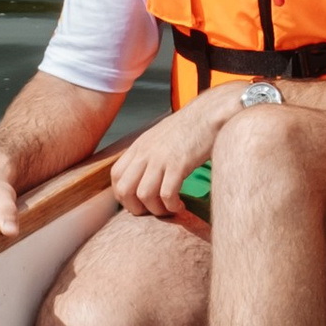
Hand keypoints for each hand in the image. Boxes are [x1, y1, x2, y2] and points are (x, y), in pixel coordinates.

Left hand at [107, 93, 237, 223]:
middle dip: (136, 208)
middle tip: (152, 211)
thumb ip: (148, 155)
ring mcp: (161, 158)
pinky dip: (172, 206)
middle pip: (124, 189)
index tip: (139, 202)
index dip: (123, 195)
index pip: (116, 176)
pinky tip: (180, 205)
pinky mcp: (179, 164)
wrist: (209, 113)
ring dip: (156, 209)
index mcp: (139, 146)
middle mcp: (145, 152)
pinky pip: (167, 194)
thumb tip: (144, 176)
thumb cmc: (189, 128)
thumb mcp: (160, 138)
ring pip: (143, 195)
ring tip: (168, 209)